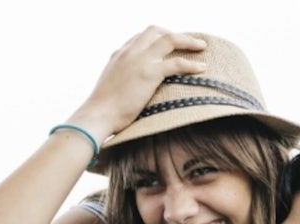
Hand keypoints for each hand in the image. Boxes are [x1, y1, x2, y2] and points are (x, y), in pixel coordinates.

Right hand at [69, 26, 206, 140]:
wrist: (97, 115)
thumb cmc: (103, 110)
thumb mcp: (110, 86)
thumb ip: (121, 79)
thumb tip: (129, 89)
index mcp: (119, 54)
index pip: (140, 37)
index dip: (157, 38)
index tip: (169, 44)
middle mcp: (129, 52)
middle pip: (155, 31)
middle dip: (173, 33)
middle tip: (186, 42)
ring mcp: (140, 60)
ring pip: (169, 40)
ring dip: (188, 41)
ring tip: (201, 46)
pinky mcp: (149, 73)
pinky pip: (176, 63)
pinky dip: (191, 64)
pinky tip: (202, 68)